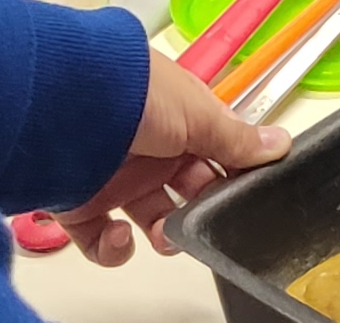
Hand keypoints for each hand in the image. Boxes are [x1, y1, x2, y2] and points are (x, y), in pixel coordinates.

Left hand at [61, 53, 291, 264]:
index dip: (231, 175)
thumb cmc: (132, 91)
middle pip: (186, 192)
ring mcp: (113, 175)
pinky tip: (120, 234)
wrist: (59, 104)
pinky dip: (113, 248)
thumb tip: (280, 145)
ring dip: (164, 235)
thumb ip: (236, 138)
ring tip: (166, 235)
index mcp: (179, 118)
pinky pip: (102, 241)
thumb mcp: (197, 113)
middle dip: (202, 211)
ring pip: (150, 220)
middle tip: (208, 218)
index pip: (214, 152)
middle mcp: (148, 146)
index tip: (246, 193)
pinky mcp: (80, 204)